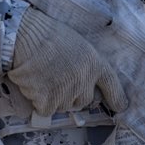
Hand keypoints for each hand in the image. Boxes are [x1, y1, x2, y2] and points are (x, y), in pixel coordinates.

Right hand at [7, 8, 127, 116]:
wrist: (24, 36)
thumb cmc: (48, 34)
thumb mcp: (77, 44)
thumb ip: (85, 64)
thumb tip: (84, 81)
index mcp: (95, 63)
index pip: (112, 86)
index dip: (116, 98)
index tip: (120, 107)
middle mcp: (85, 81)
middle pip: (84, 101)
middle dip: (73, 95)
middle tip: (58, 79)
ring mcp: (67, 93)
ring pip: (63, 106)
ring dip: (53, 98)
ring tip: (42, 77)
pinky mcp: (48, 102)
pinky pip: (45, 110)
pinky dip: (38, 102)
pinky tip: (33, 84)